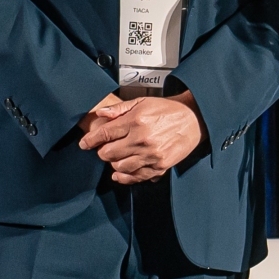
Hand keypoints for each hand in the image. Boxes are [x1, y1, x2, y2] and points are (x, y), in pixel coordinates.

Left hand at [77, 91, 205, 183]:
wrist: (194, 119)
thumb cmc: (168, 109)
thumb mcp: (143, 101)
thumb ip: (120, 108)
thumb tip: (100, 114)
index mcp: (136, 121)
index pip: (104, 134)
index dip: (90, 140)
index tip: (84, 143)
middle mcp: (142, 139)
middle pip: (108, 153)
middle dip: (103, 151)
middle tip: (106, 147)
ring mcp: (151, 154)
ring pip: (119, 167)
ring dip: (114, 163)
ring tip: (118, 156)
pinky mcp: (160, 166)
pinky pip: (136, 176)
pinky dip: (125, 176)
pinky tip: (120, 172)